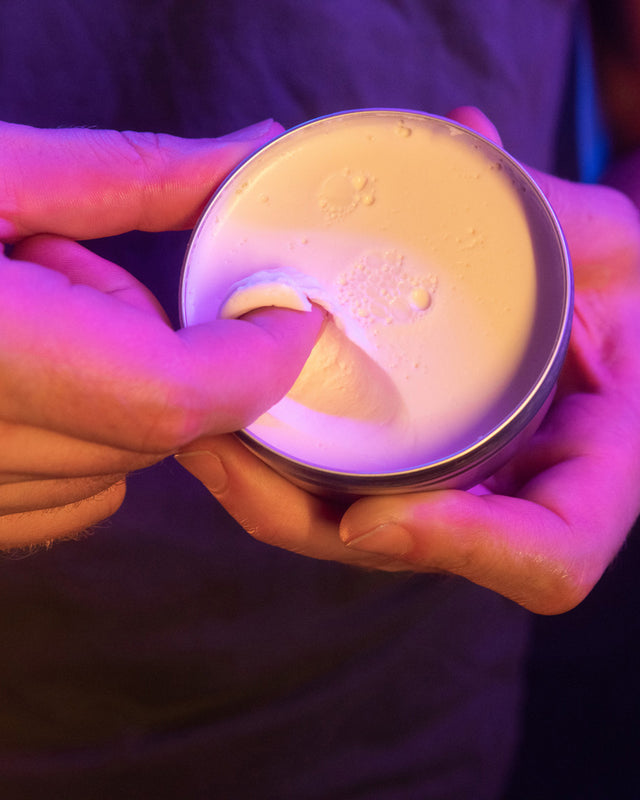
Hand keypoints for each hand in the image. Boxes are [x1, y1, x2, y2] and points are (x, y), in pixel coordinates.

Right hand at [0, 120, 322, 547]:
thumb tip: (244, 154)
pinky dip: (77, 442)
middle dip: (162, 353)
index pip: (170, 393)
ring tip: (18, 323)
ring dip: (113, 398)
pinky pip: (62, 500)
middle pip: (152, 428)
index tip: (288, 314)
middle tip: (72, 277)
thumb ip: (129, 175)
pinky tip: (8, 375)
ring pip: (113, 473)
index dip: (255, 359)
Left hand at [177, 108, 639, 613]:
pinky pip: (322, 485)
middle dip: (301, 515)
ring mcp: (437, 486)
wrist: (579, 304)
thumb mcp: (607, 245)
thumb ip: (560, 210)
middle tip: (220, 455)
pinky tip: (220, 412)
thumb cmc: (608, 279)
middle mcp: (500, 496)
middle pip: (397, 550)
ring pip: (341, 527)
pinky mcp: (390, 463)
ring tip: (199, 431)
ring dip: (262, 493)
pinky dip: (267, 464)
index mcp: (584, 469)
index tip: (369, 515)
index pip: (546, 558)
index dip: (463, 547)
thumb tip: (467, 134)